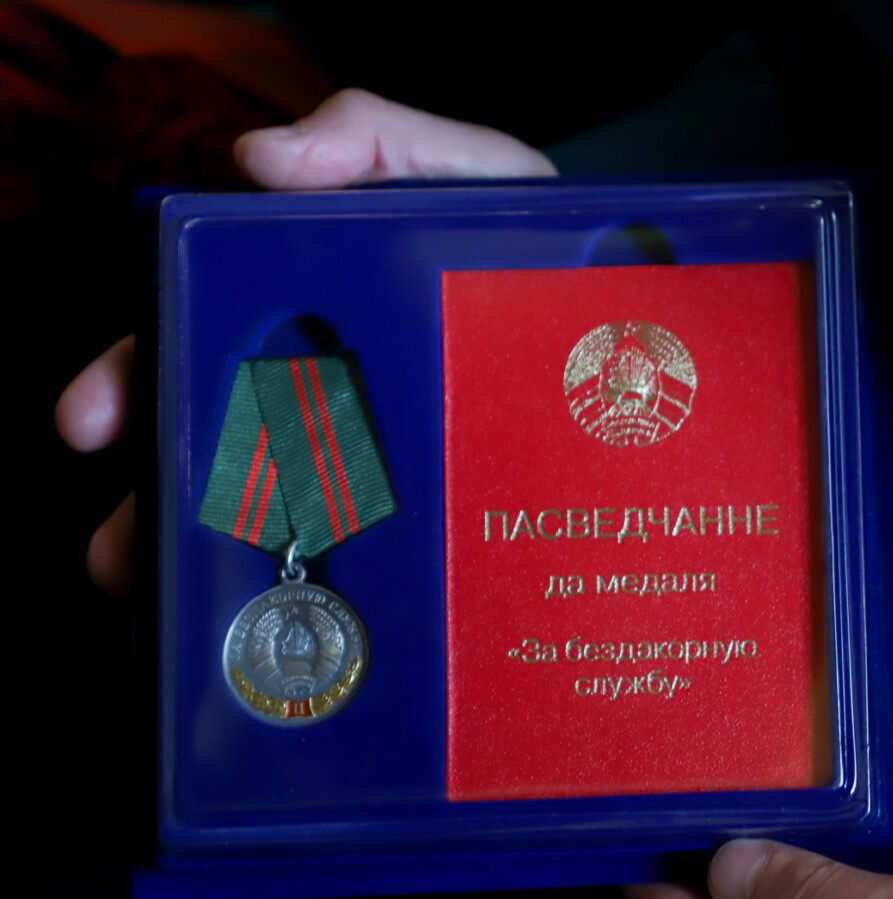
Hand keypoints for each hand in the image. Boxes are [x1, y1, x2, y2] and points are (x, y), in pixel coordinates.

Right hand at [57, 90, 557, 590]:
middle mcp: (345, 392)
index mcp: (329, 314)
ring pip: (287, 521)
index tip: (100, 420)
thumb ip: (381, 142)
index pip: (211, 342)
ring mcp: (396, 463)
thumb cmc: (557, 243)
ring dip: (228, 568)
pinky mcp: (447, 519)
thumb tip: (261, 156)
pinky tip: (312, 627)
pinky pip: (378, 563)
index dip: (143, 376)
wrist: (657, 324)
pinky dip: (332, 597)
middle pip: (231, 450)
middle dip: (165, 501)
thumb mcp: (477, 173)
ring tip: (192, 616)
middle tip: (122, 548)